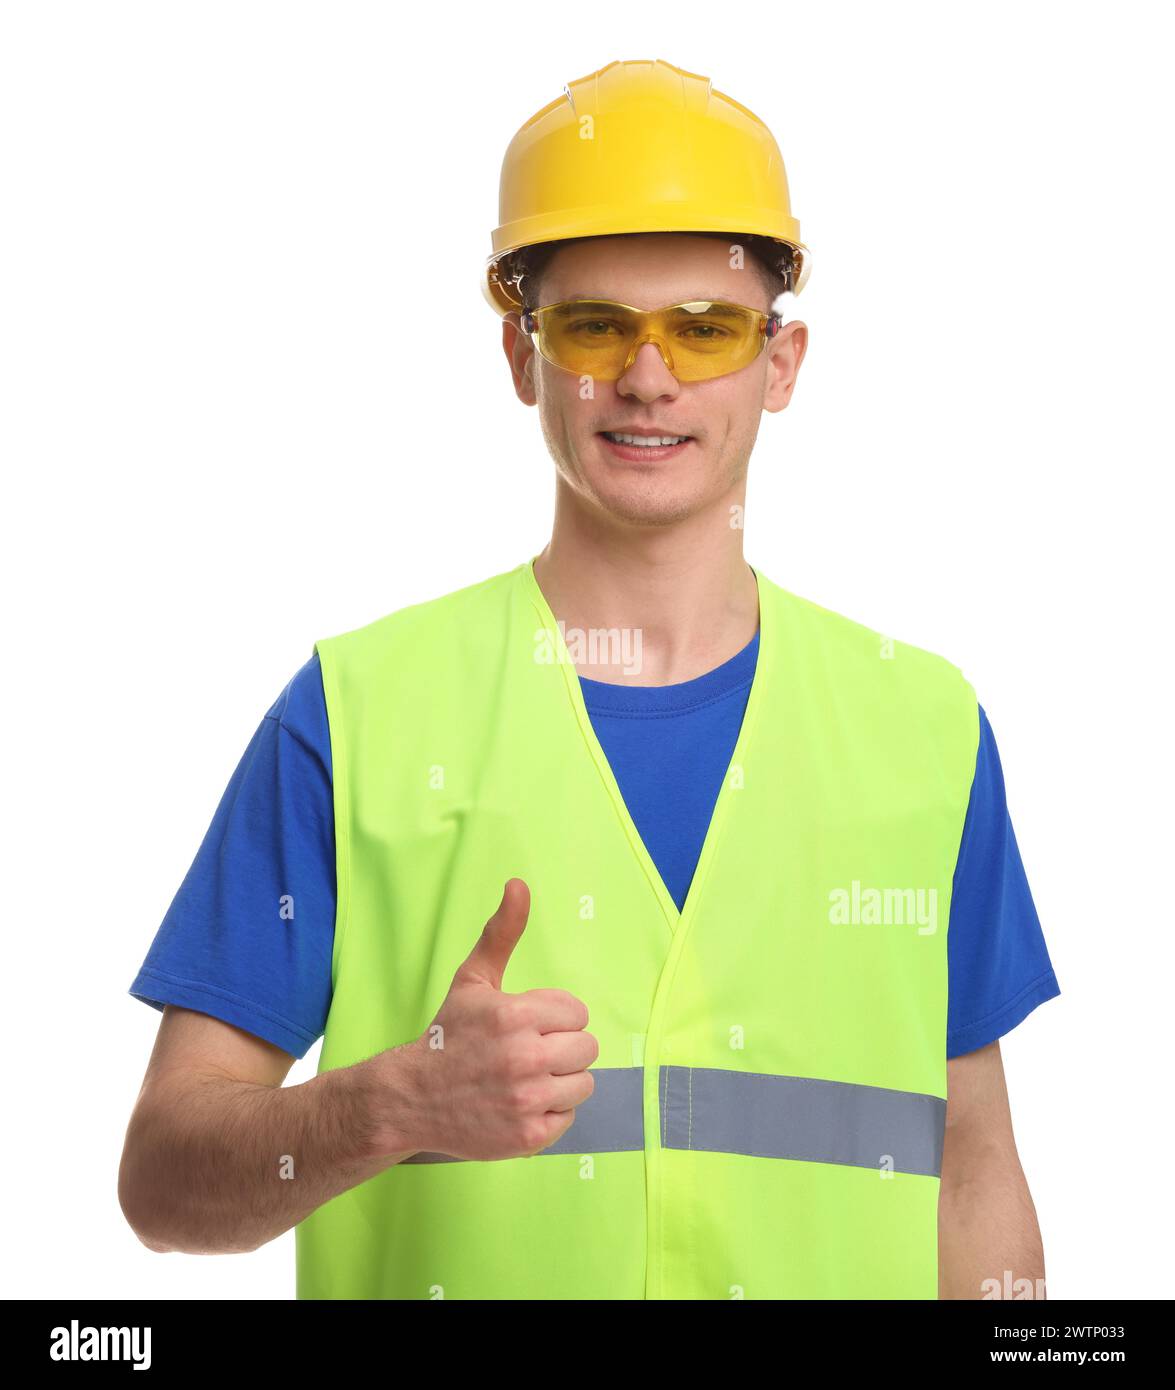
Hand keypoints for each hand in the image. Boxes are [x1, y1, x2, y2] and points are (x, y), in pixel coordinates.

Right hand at [384, 879, 597, 1161]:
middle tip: (529, 1054)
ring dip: (560, 1081)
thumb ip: (502, 932)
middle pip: (586, 1048)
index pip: (576, 1013)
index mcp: (515, 1015)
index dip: (554, 1018)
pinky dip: (549, 1112)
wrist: (411, 1098)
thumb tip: (519, 884)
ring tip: (526, 1079)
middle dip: (561, 1048)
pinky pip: (568, 1117)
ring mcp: (527, 1100)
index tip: (528, 1026)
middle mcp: (524, 1058)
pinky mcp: (528, 1136)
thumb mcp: (473, 979)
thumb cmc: (449, 1036)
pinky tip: (520, 1103)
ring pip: (583, 1083)